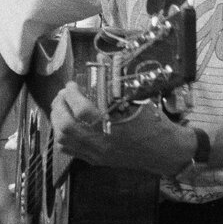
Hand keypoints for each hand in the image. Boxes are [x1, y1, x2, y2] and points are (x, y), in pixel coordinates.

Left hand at [50, 82, 195, 176]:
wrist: (165, 152)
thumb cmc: (155, 124)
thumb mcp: (139, 102)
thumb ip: (116, 87)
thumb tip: (100, 63)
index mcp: (114, 126)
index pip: (81, 110)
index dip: (71, 94)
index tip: (72, 85)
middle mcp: (101, 143)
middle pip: (65, 126)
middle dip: (59, 106)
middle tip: (63, 95)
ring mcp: (96, 154)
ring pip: (63, 139)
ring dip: (57, 121)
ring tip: (62, 107)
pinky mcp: (95, 160)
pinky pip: (69, 149)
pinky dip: (62, 135)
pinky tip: (68, 124)